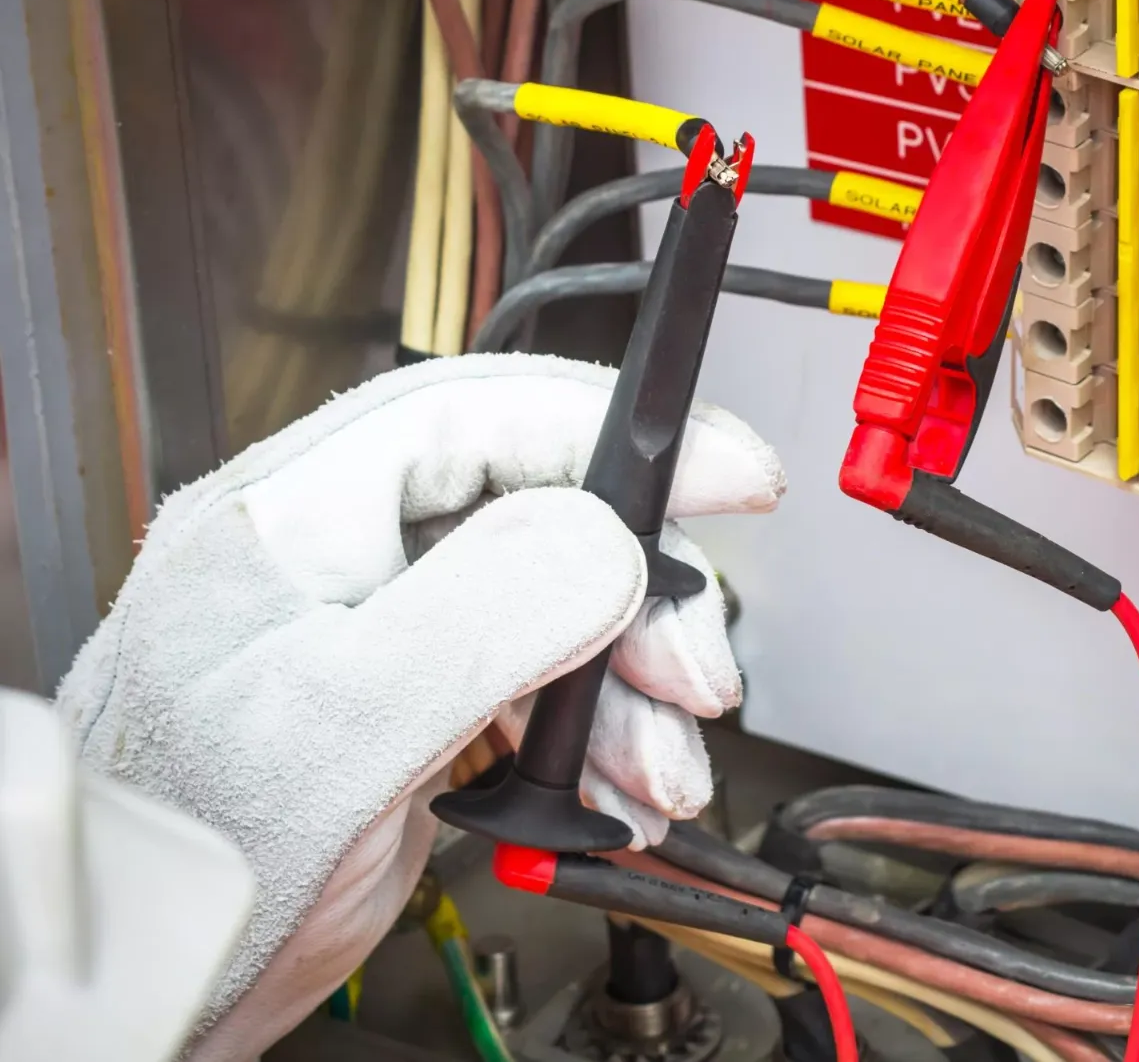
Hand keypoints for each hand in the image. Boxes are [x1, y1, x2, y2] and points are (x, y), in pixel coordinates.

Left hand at [54, 354, 781, 1061]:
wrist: (140, 993)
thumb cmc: (183, 871)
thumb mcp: (339, 731)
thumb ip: (479, 617)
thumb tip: (606, 541)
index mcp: (296, 516)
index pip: (480, 415)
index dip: (615, 430)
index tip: (728, 473)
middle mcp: (343, 552)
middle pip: (543, 512)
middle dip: (641, 598)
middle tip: (692, 676)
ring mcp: (382, 626)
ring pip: (557, 604)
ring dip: (632, 689)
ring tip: (656, 770)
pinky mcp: (413, 698)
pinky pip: (539, 680)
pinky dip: (597, 736)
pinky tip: (617, 789)